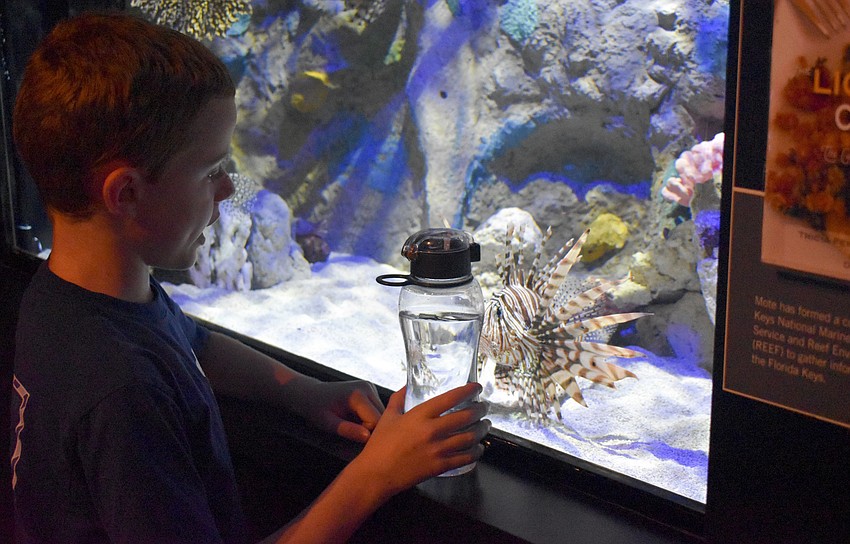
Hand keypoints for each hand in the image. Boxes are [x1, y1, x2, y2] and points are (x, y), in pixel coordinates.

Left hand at [294, 379, 384, 442]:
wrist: (310, 394)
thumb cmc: (316, 409)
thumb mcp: (328, 423)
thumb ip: (348, 430)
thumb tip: (367, 437)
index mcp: (358, 394)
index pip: (375, 421)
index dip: (366, 433)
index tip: (351, 436)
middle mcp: (367, 387)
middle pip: (382, 417)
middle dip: (370, 429)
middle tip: (351, 432)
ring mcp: (370, 387)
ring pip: (382, 414)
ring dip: (370, 424)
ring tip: (352, 425)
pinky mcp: (370, 390)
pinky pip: (377, 410)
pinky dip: (370, 418)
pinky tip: (356, 419)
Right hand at [351, 383, 490, 497]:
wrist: (376, 474)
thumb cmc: (380, 445)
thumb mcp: (388, 416)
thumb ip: (399, 398)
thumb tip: (407, 385)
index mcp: (420, 415)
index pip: (451, 398)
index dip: (468, 391)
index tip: (476, 388)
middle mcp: (432, 430)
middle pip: (466, 417)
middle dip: (480, 410)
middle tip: (483, 407)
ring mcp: (438, 449)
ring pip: (470, 437)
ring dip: (481, 430)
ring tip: (485, 425)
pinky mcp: (440, 466)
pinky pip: (466, 458)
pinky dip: (476, 452)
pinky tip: (478, 448)